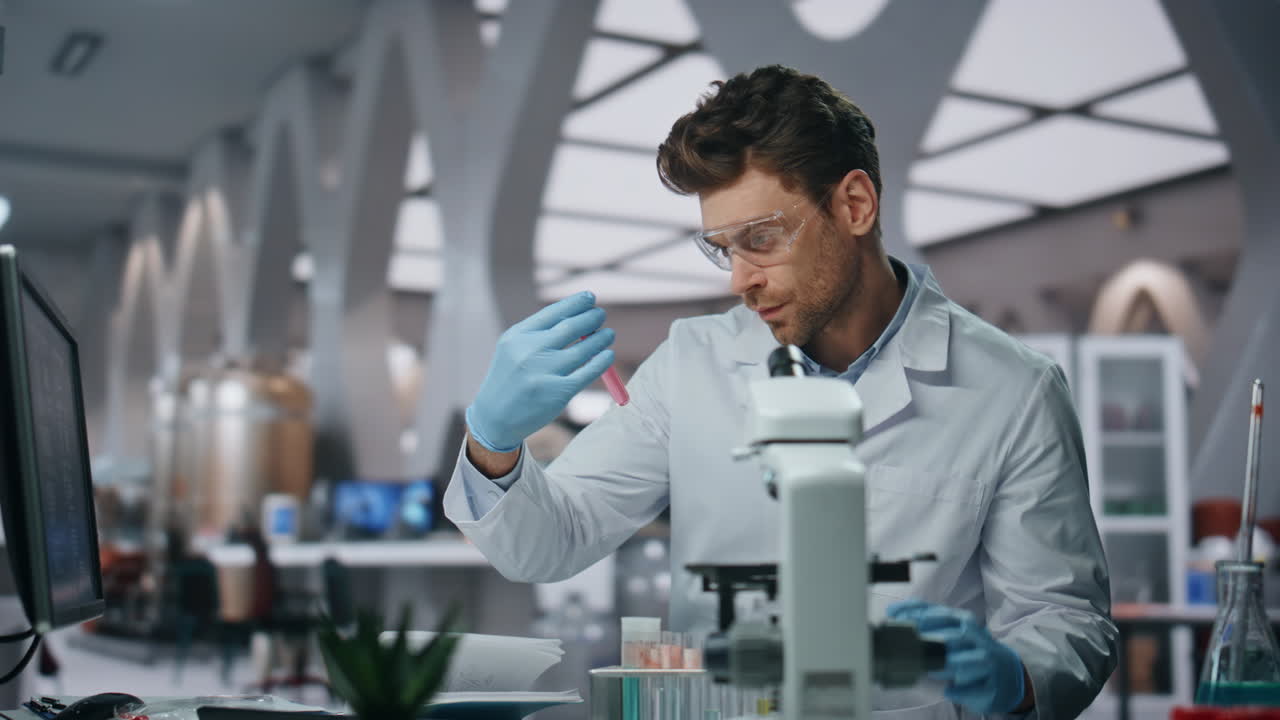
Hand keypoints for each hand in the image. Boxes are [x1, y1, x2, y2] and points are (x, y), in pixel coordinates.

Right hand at [466, 292, 615, 452]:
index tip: (590, 298)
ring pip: (583, 349)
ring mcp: (544, 372)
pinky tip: (608, 355)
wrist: (495, 417)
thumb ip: (541, 332)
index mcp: (518, 336)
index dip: (575, 303)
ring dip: (601, 338)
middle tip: (601, 315)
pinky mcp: (558, 392)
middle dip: (591, 318)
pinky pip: (588, 372)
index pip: (553, 312)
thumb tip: (579, 316)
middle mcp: (530, 351)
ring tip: (609, 334)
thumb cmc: (511, 378)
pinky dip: (602, 361)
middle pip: (571, 327)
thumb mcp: (515, 349)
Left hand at [887, 601, 1027, 713]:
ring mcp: (986, 661)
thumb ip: (925, 621)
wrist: (1009, 674)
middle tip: (910, 647)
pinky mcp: (991, 685)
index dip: (914, 614)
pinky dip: (958, 690)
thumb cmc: (972, 650)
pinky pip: (972, 688)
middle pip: (952, 636)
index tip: (894, 617)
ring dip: (944, 666)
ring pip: (963, 663)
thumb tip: (893, 611)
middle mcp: (977, 638)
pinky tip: (949, 690)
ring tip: (931, 671)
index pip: (938, 613)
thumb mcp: (952, 630)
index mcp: (964, 621)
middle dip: (930, 640)